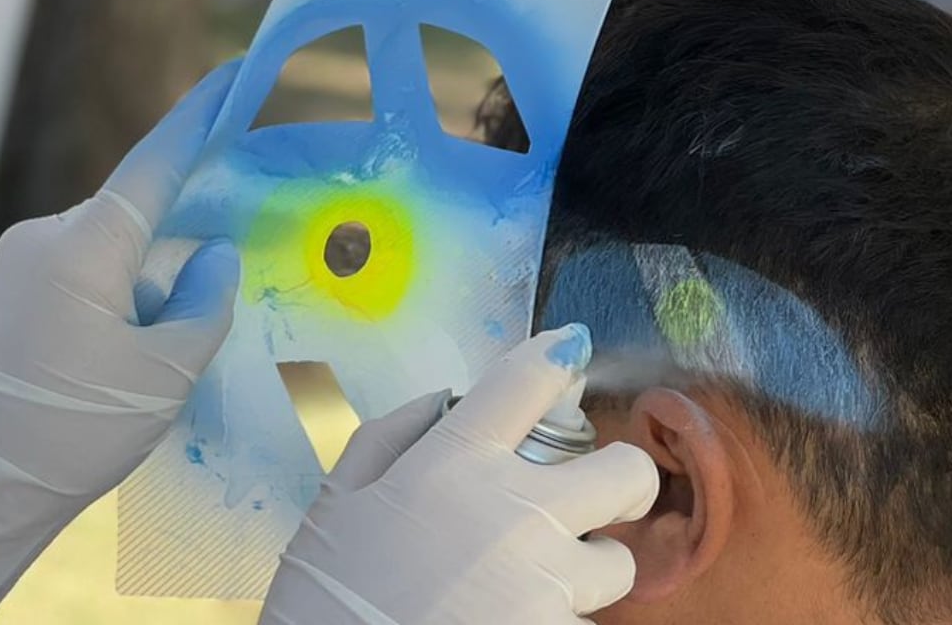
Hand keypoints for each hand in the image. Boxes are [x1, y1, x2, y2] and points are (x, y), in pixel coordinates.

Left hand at [0, 60, 241, 499]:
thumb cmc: (79, 429)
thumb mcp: (167, 370)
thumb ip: (207, 299)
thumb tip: (215, 255)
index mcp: (83, 249)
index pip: (154, 166)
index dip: (199, 120)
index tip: (233, 76)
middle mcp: (44, 238)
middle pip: (137, 216)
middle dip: (180, 244)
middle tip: (215, 289)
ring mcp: (18, 261)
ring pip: (111, 247)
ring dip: (148, 280)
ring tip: (157, 351)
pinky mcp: (9, 288)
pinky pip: (83, 268)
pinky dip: (119, 292)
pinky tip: (128, 347)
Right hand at [258, 325, 660, 624]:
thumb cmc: (325, 598)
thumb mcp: (335, 503)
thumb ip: (388, 437)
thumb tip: (442, 402)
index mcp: (455, 463)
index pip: (529, 380)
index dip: (557, 357)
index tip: (568, 353)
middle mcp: (517, 511)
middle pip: (626, 471)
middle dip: (621, 479)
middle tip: (595, 496)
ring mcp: (546, 581)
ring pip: (618, 562)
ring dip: (589, 566)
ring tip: (541, 582)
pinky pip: (585, 623)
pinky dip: (560, 621)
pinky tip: (516, 621)